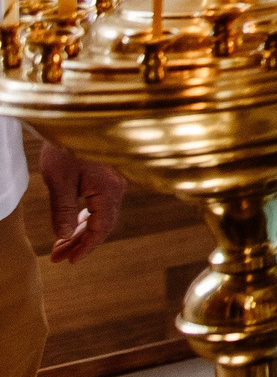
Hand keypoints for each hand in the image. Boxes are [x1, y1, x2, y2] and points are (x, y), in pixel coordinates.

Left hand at [39, 141, 124, 263]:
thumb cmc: (66, 145)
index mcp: (108, 190)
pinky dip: (87, 218)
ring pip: (102, 215)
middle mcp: (118, 187)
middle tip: (58, 257)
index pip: (100, 229)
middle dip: (80, 243)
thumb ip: (63, 210)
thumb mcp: (59, 179)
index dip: (85, 247)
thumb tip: (64, 236)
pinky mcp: (109, 176)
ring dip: (81, 232)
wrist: (77, 115)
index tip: (69, 261)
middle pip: (102, 225)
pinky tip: (74, 223)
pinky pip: (101, 204)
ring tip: (61, 245)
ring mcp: (115, 181)